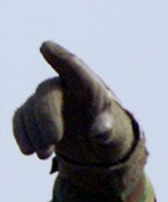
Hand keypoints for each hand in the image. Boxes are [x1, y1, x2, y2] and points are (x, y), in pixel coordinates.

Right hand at [12, 42, 134, 163]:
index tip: (45, 46)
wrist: (90, 135)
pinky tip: (28, 151)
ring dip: (35, 134)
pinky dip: (22, 135)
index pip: (73, 67)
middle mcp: (61, 85)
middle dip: (47, 120)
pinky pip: (20, 119)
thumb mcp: (112, 132)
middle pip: (47, 95)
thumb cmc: (104, 126)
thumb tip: (99, 131)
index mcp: (86, 84)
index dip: (59, 56)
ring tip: (44, 156)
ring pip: (30, 110)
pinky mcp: (31, 112)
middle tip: (52, 144)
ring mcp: (44, 98)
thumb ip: (107, 129)